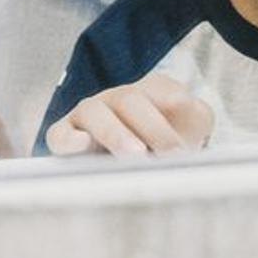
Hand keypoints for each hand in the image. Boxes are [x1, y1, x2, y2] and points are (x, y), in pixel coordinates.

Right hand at [43, 75, 215, 158]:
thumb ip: (198, 118)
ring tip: (136, 154)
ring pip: (94, 112)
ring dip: (116, 132)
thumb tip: (192, 120)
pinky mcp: (64, 137)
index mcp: (150, 91)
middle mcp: (117, 97)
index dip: (177, 112)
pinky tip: (83, 147)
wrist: (135, 167)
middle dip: (154, 127)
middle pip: (130, 99)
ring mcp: (89, 114)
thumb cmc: (167, 145)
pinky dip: (68, 139)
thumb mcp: (191, 128)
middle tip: (171, 155)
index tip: (188, 147)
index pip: (165, 91)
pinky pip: (59, 134)